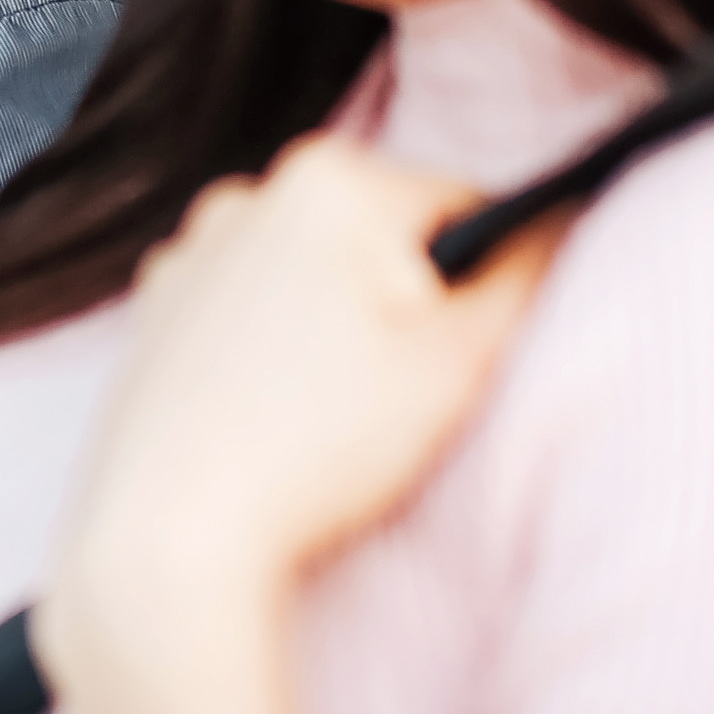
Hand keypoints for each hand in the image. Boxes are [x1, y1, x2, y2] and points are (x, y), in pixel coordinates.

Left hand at [40, 134, 554, 713]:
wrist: (169, 536)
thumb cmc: (321, 443)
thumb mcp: (462, 357)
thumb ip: (528, 271)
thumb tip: (562, 216)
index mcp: (329, 177)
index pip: (464, 211)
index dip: (484, 292)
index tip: (455, 362)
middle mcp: (244, 195)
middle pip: (381, 247)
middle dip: (403, 313)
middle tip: (388, 402)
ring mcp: (187, 256)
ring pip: (313, 285)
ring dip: (337, 337)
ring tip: (324, 421)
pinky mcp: (151, 319)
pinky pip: (247, 322)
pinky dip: (270, 360)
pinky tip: (270, 423)